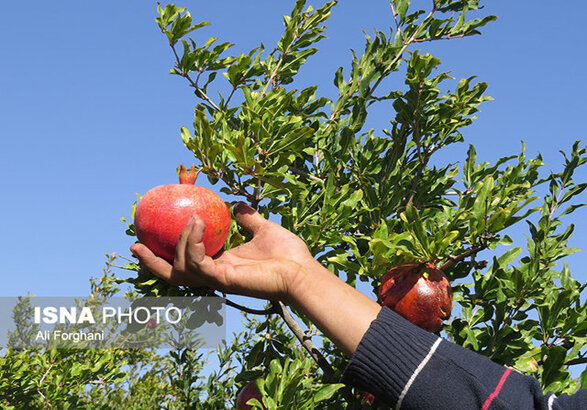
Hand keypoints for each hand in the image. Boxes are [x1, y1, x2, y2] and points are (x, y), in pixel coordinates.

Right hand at [130, 202, 313, 302]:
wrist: (302, 270)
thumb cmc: (288, 254)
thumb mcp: (263, 229)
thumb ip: (248, 218)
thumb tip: (237, 203)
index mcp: (221, 264)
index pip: (186, 261)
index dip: (166, 252)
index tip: (152, 235)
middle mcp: (214, 274)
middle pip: (172, 273)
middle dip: (150, 262)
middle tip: (135, 244)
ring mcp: (217, 279)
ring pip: (180, 268)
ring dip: (180, 241)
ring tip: (191, 218)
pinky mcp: (223, 279)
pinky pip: (197, 263)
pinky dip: (192, 244)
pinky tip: (197, 224)